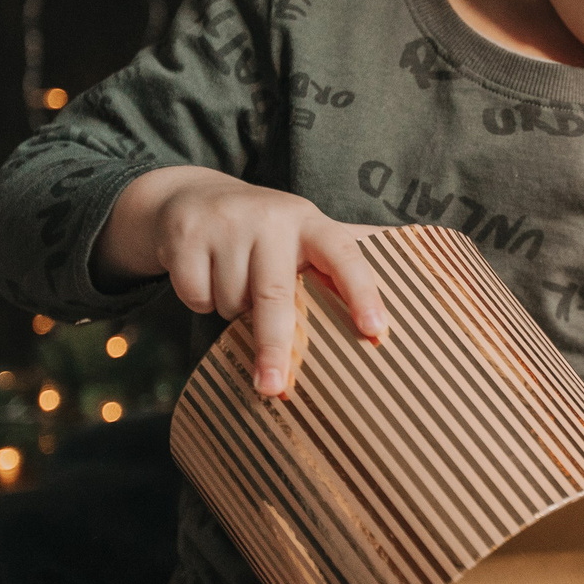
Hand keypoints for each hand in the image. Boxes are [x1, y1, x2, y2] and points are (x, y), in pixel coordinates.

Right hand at [98, 166, 387, 395]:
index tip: (374, 331)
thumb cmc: (263, 232)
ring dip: (232, 311)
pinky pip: (196, 297)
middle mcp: (270, 219)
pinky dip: (199, 301)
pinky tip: (205, 275)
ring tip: (235, 285)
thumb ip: (337, 265)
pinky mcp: (187, 237)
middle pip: (274, 294)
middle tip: (275, 388)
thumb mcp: (302, 234)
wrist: (191, 196)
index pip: (344, 256)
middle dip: (274, 346)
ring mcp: (225, 225)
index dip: (362, 292)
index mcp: (309, 222)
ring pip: (231, 301)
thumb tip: (396, 297)